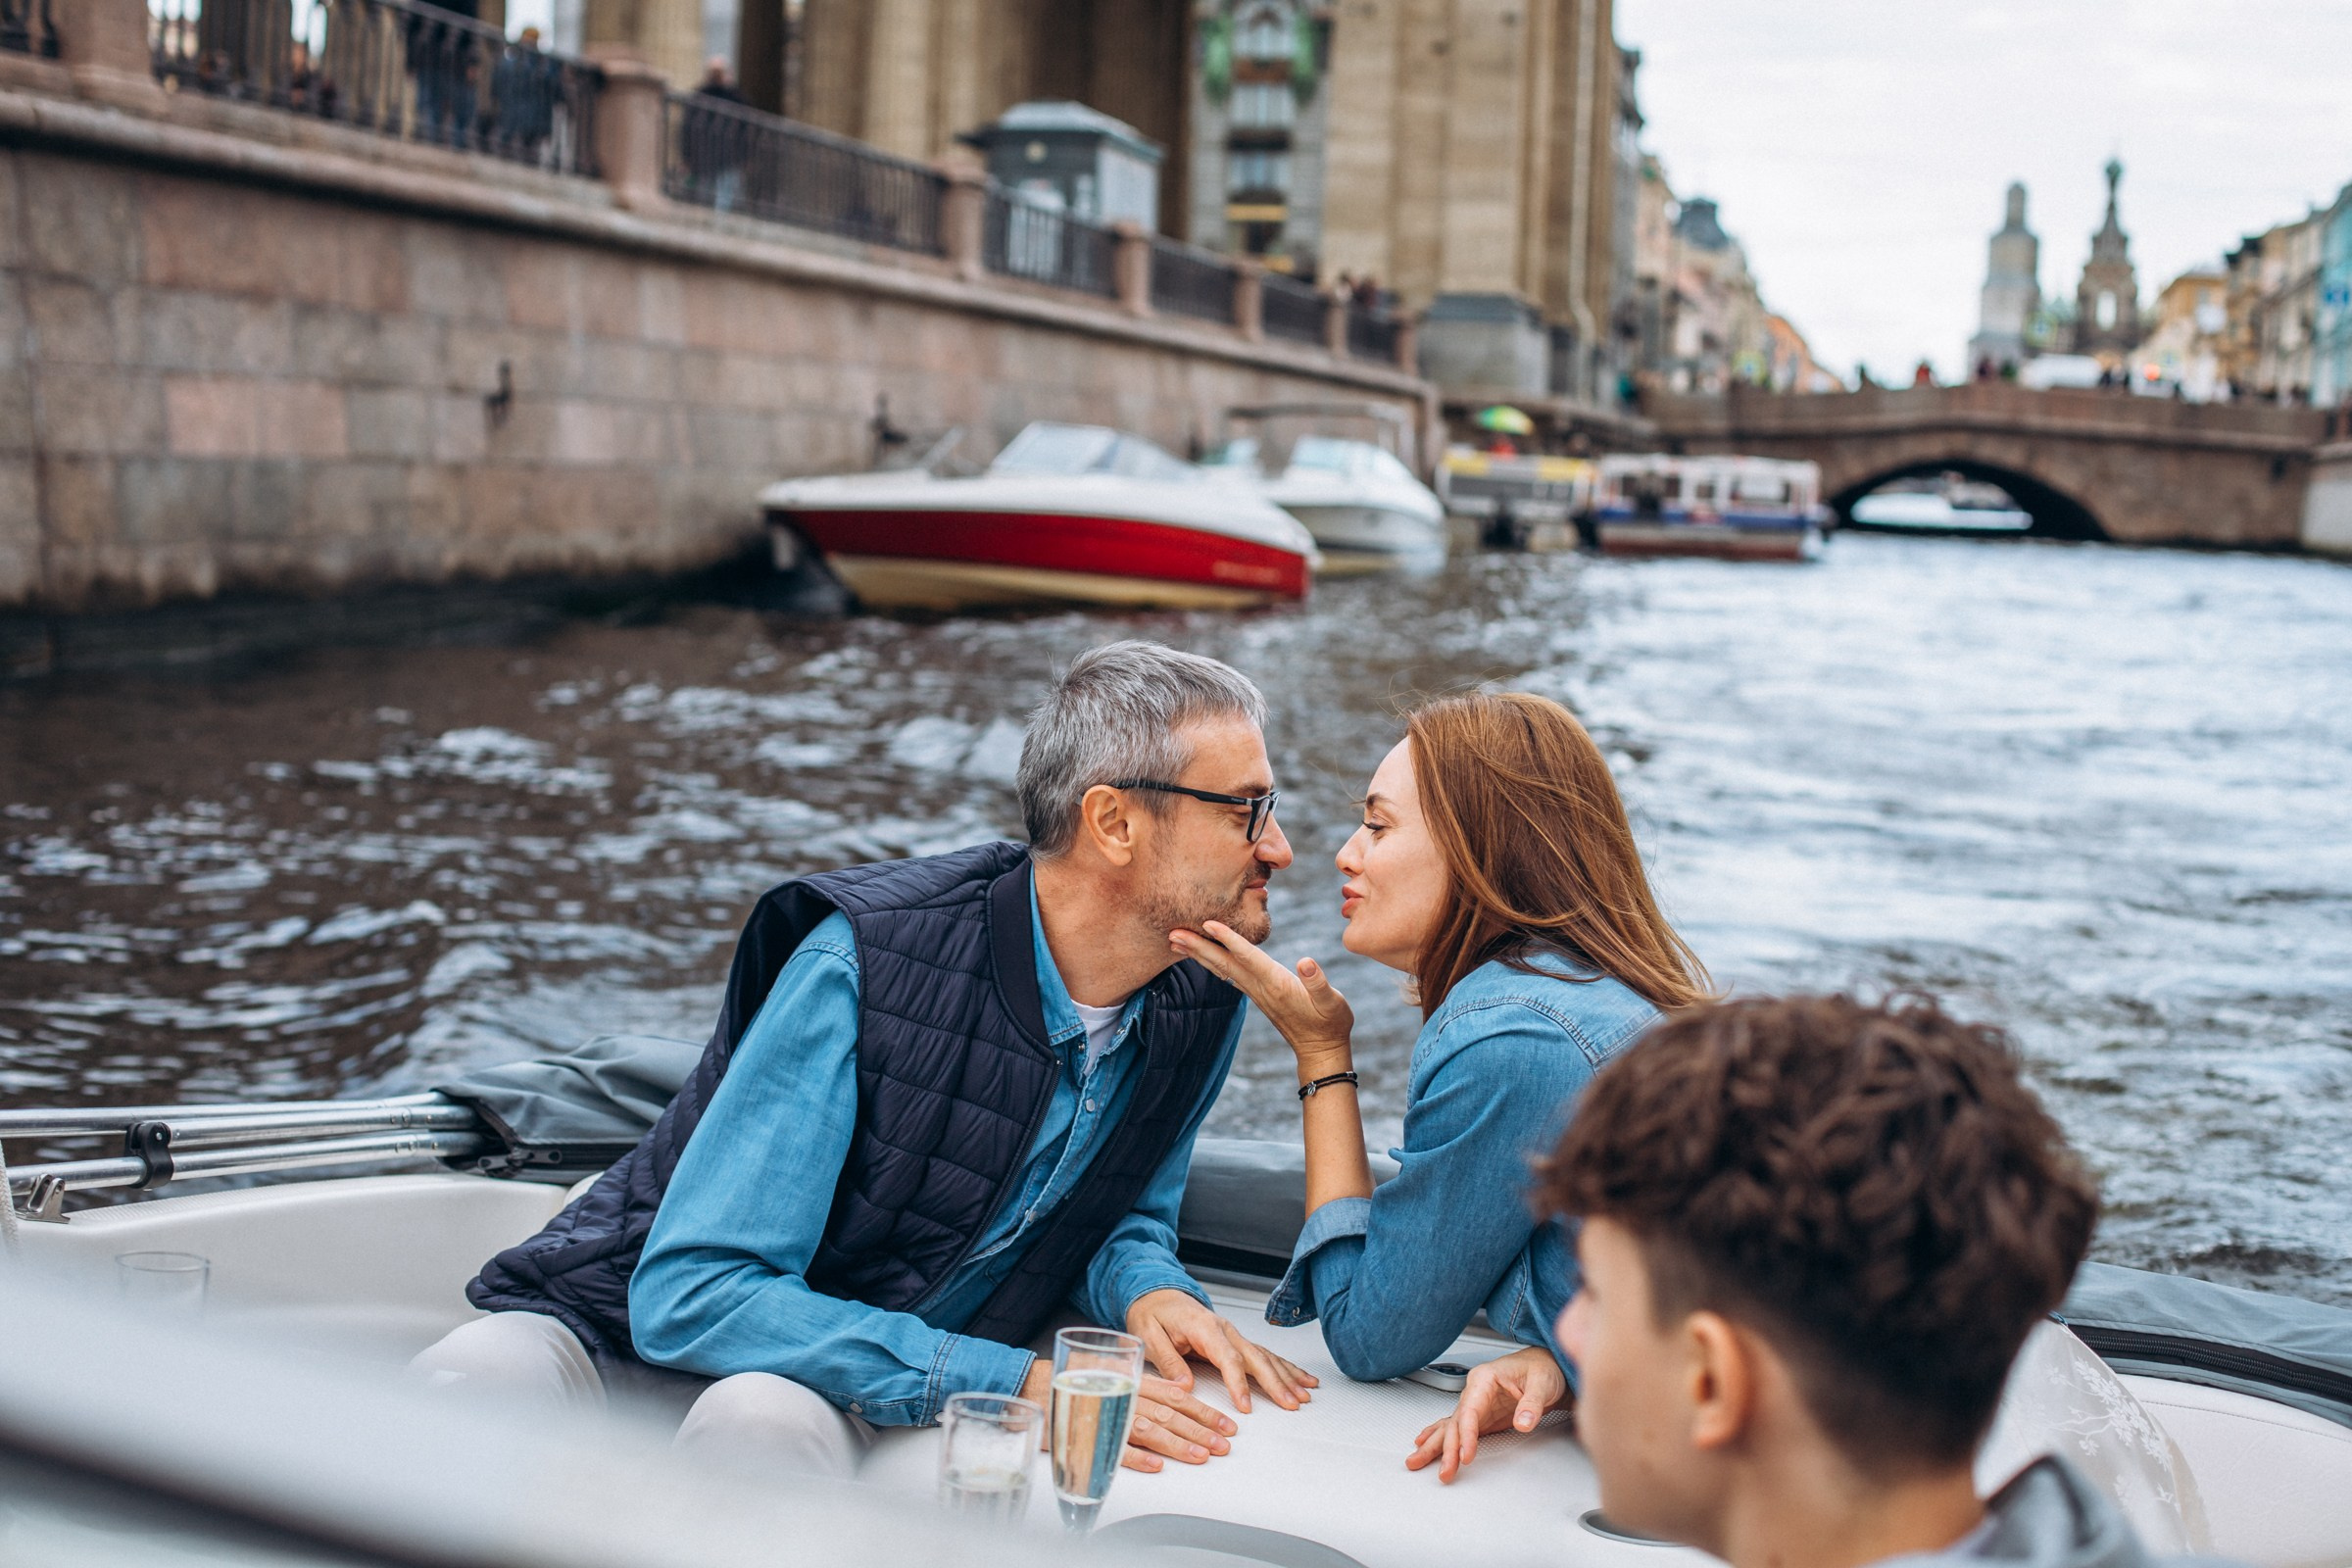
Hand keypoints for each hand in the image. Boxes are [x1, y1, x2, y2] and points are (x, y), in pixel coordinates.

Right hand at [1020, 1356, 1248, 1473]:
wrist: (1034, 1388)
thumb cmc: (1075, 1382)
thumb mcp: (1116, 1375)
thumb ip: (1146, 1385)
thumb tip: (1181, 1393)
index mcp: (1132, 1381)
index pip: (1176, 1396)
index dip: (1203, 1411)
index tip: (1226, 1424)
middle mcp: (1124, 1396)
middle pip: (1168, 1414)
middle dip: (1199, 1430)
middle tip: (1223, 1444)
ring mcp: (1105, 1417)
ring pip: (1148, 1431)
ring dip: (1176, 1445)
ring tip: (1200, 1456)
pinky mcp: (1087, 1437)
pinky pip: (1115, 1450)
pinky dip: (1136, 1458)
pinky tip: (1156, 1466)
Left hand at [1127, 1288, 1317, 1417]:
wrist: (1156, 1293)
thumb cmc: (1152, 1313)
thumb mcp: (1148, 1333)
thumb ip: (1167, 1359)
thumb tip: (1184, 1386)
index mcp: (1204, 1327)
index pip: (1227, 1357)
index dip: (1238, 1383)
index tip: (1246, 1406)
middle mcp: (1225, 1329)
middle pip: (1255, 1357)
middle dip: (1276, 1382)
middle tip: (1291, 1404)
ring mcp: (1233, 1334)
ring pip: (1265, 1356)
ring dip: (1287, 1376)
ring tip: (1304, 1395)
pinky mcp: (1235, 1341)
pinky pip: (1263, 1355)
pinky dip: (1284, 1368)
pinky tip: (1301, 1379)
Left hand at [1169, 920, 1355, 1066]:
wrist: (1321, 1050)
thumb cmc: (1331, 1023)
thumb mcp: (1332, 1003)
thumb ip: (1318, 983)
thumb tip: (1306, 962)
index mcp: (1276, 984)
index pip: (1248, 957)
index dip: (1229, 939)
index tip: (1208, 923)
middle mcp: (1260, 988)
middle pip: (1224, 963)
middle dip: (1198, 947)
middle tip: (1172, 932)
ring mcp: (1256, 993)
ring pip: (1222, 969)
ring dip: (1198, 955)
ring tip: (1175, 942)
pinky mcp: (1257, 995)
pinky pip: (1229, 975)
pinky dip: (1212, 963)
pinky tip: (1202, 957)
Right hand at [1405, 1346, 1568, 1483]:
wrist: (1548, 1366)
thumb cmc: (1543, 1369)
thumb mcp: (1542, 1383)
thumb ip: (1532, 1404)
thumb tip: (1522, 1422)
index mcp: (1484, 1379)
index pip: (1469, 1411)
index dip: (1466, 1435)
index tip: (1465, 1455)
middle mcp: (1475, 1391)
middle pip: (1456, 1422)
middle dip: (1447, 1448)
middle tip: (1445, 1471)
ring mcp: (1477, 1404)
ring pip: (1451, 1427)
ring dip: (1435, 1445)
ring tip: (1416, 1461)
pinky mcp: (1482, 1416)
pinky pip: (1458, 1427)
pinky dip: (1440, 1437)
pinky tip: (1426, 1444)